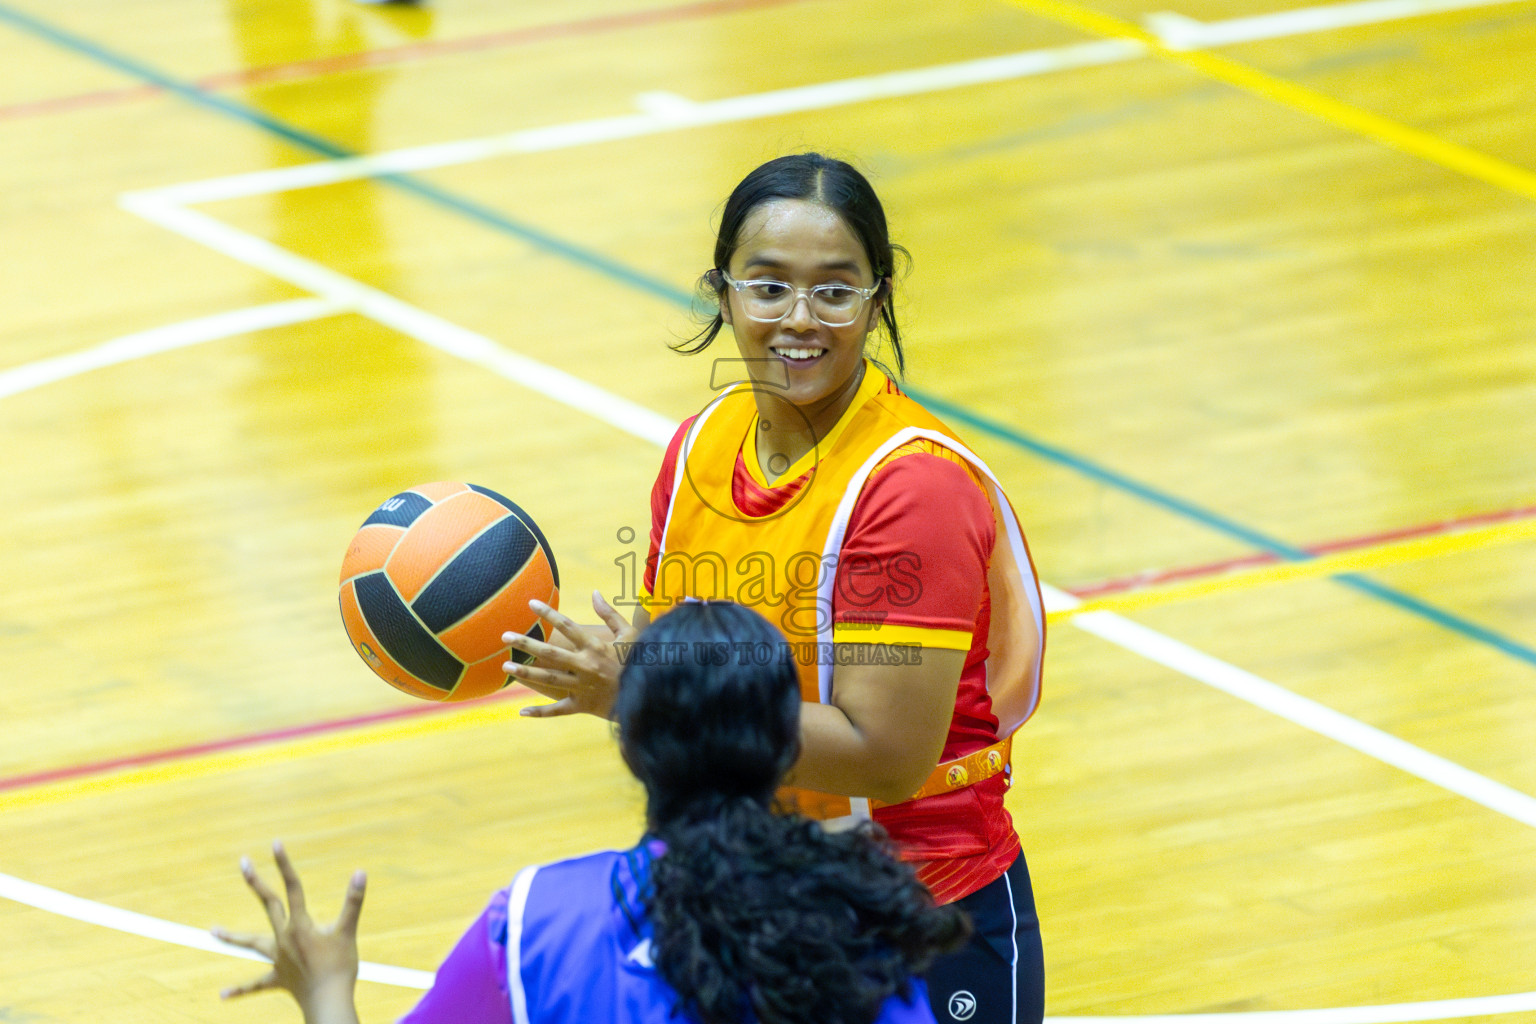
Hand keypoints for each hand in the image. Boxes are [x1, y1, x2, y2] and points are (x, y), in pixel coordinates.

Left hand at [213, 842, 364, 1023]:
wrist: (327, 1002)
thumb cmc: (340, 968)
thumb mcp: (348, 932)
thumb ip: (353, 901)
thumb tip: (360, 872)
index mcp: (300, 925)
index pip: (292, 888)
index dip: (284, 865)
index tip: (275, 844)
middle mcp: (283, 938)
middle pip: (268, 905)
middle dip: (256, 882)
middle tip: (244, 862)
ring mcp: (277, 959)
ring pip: (251, 944)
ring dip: (232, 936)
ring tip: (211, 931)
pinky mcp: (277, 979)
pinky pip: (256, 985)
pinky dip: (240, 990)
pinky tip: (223, 994)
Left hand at [502, 591, 637, 719]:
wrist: (650, 695)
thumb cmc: (641, 660)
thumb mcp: (630, 633)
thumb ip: (610, 614)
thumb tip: (595, 593)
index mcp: (595, 647)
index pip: (568, 626)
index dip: (548, 613)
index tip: (530, 603)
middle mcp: (585, 665)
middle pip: (550, 653)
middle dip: (526, 644)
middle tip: (504, 637)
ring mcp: (582, 687)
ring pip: (549, 680)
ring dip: (526, 674)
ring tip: (505, 667)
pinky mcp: (583, 705)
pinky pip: (559, 710)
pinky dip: (541, 712)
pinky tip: (522, 711)